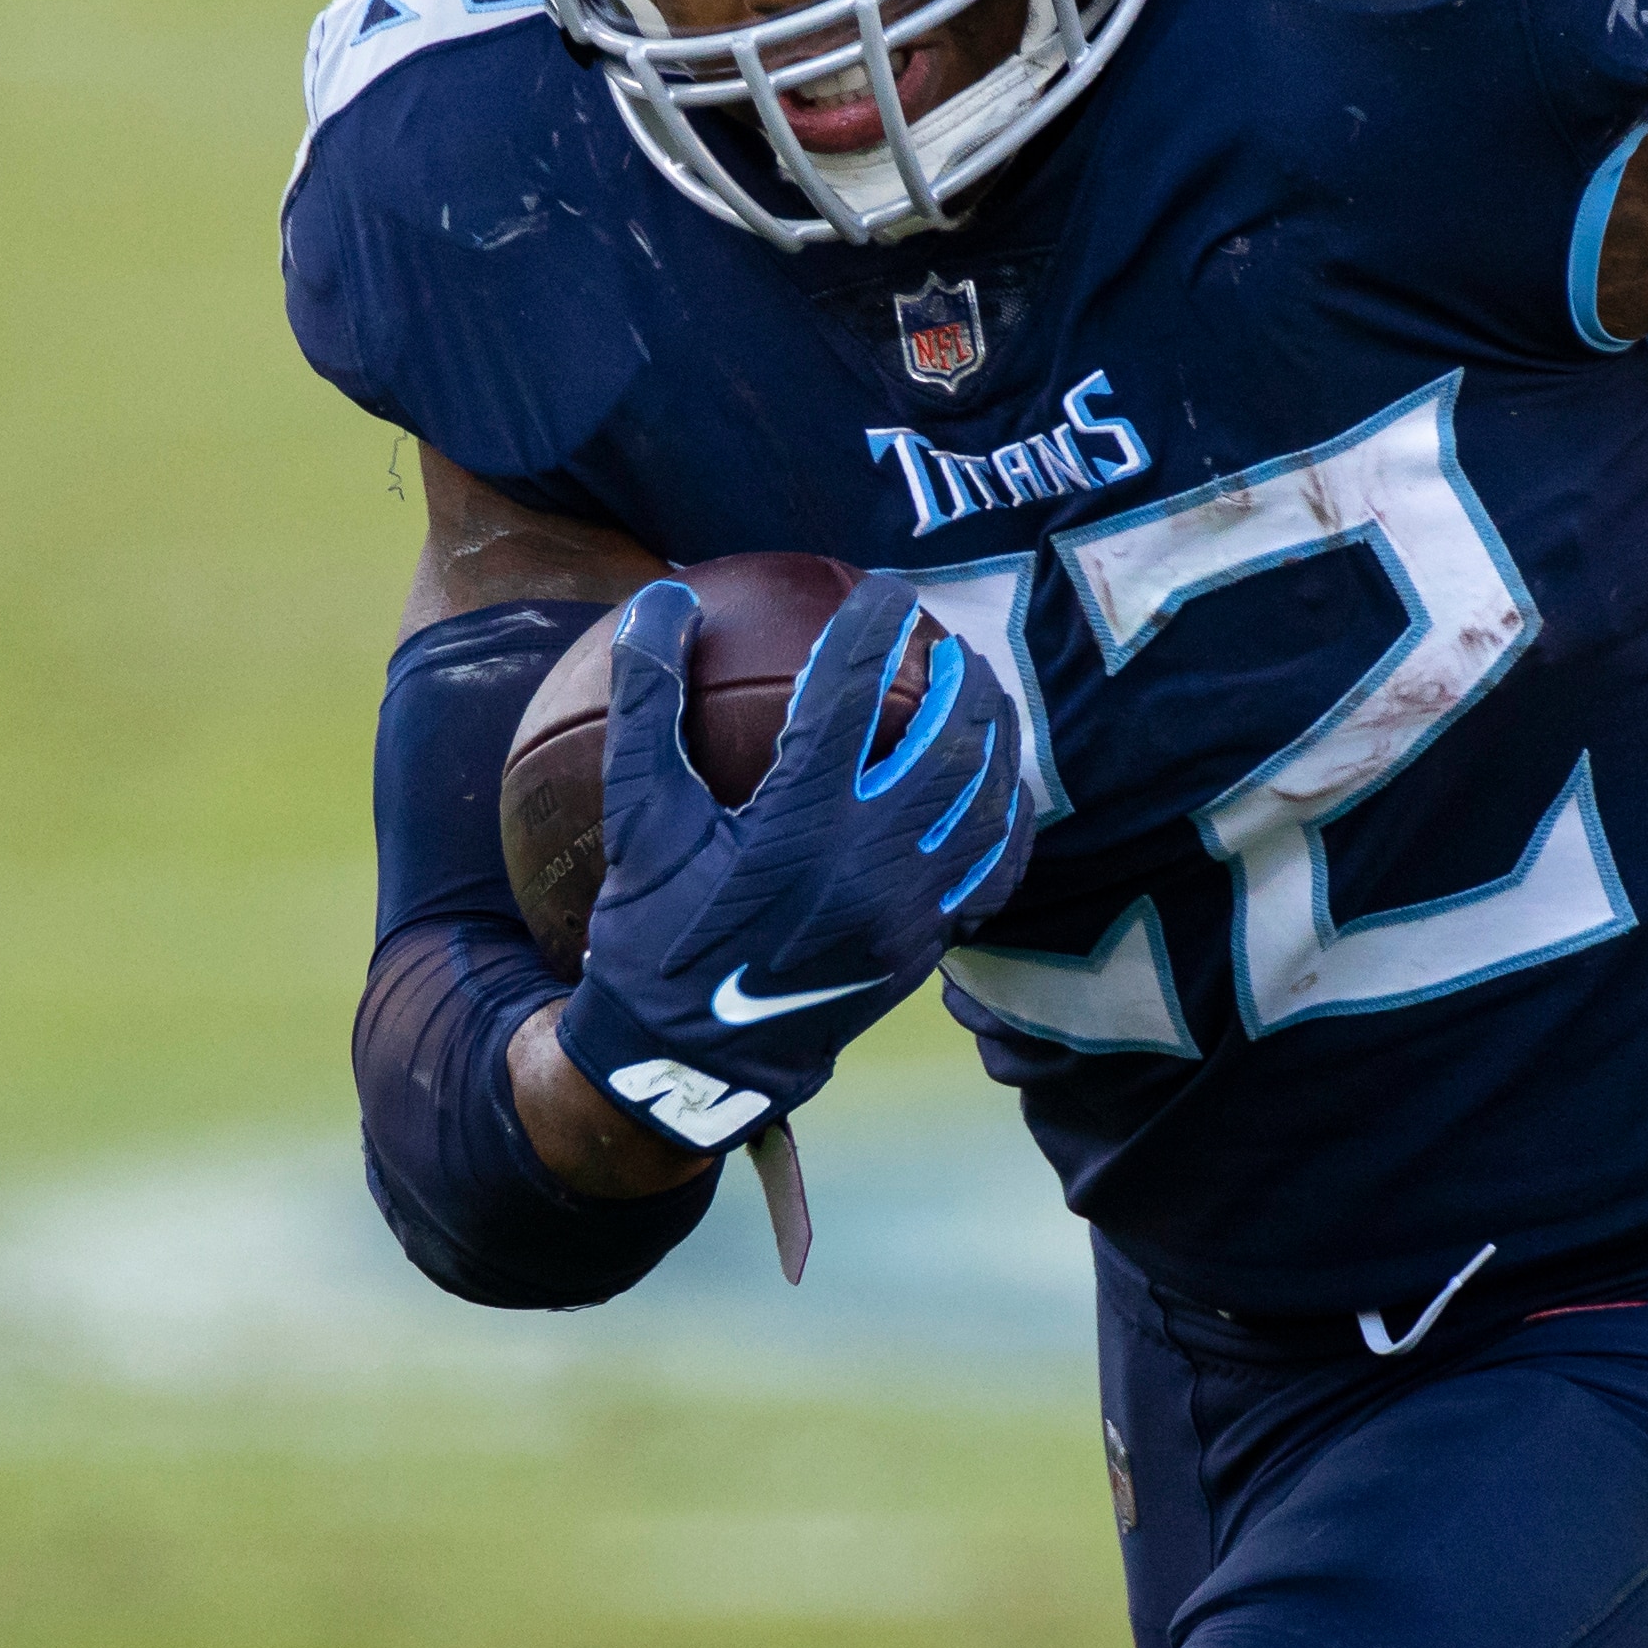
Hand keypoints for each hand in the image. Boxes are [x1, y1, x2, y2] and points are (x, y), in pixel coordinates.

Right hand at [551, 574, 1031, 1152]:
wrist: (688, 1057)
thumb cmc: (656, 931)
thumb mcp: (639, 817)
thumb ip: (649, 702)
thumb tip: (662, 595)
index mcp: (799, 820)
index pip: (856, 691)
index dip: (876, 626)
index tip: (885, 590)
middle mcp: (870, 861)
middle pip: (951, 741)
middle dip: (961, 679)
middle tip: (949, 645)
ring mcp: (911, 908)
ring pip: (986, 801)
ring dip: (993, 737)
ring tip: (982, 697)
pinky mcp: (928, 943)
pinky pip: (996, 869)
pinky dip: (1008, 817)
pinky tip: (997, 787)